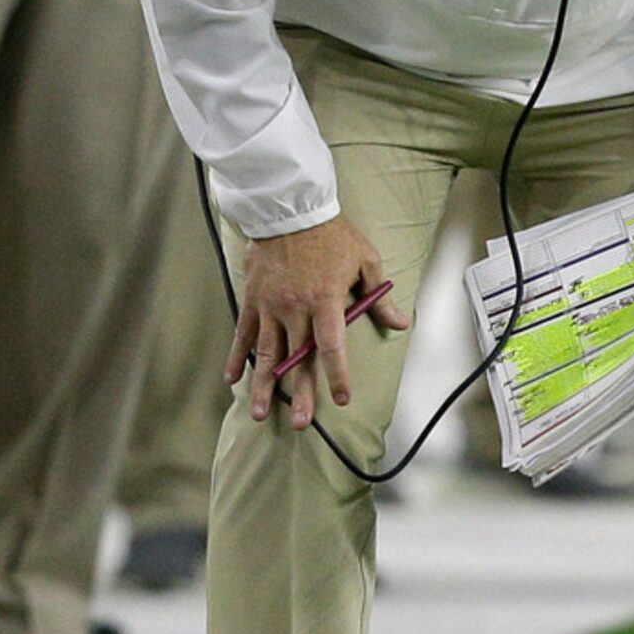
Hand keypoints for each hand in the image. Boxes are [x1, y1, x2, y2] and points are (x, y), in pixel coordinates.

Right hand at [225, 215, 409, 430]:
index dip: (337, 375)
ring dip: (264, 386)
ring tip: (260, 414)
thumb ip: (379, 297)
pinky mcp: (253, 299)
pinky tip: (232, 380)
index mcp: (325, 300)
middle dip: (300, 393)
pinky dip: (237, 357)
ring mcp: (270, 306)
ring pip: (267, 353)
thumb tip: (400, 323)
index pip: (332, 346)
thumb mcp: (366, 260)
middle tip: (302, 425)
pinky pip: (243, 333)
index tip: (342, 398)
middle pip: (298, 358)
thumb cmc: (333, 234)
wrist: (290, 208)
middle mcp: (295, 308)